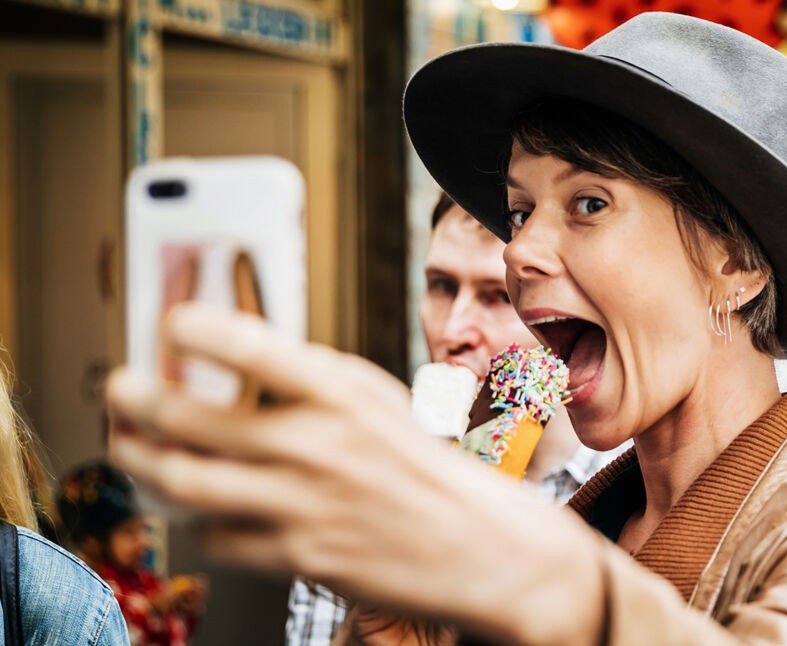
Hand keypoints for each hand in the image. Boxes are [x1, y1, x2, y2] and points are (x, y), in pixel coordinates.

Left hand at [106, 303, 601, 644]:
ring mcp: (305, 505)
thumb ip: (314, 377)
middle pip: (189, 419)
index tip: (169, 325)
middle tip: (119, 389)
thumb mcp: (381, 400)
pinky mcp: (299, 558)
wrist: (479, 547)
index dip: (191, 328)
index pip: (249, 345)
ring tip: (130, 447)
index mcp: (343, 395)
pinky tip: (203, 506)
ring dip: (142, 461)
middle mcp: (318, 446)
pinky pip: (218, 537)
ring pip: (185, 483)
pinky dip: (199, 520)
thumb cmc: (427, 470)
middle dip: (133, 401)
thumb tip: (240, 357)